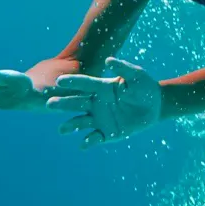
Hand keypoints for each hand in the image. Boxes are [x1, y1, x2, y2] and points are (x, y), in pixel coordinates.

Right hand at [45, 57, 162, 146]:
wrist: (155, 107)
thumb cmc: (144, 87)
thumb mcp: (136, 75)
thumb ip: (123, 68)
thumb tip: (109, 60)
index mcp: (100, 87)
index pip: (83, 84)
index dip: (72, 82)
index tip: (59, 81)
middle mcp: (96, 103)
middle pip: (76, 103)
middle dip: (63, 104)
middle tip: (49, 104)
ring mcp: (100, 119)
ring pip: (81, 122)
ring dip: (70, 125)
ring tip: (62, 130)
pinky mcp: (107, 133)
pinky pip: (95, 138)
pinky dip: (89, 142)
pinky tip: (83, 144)